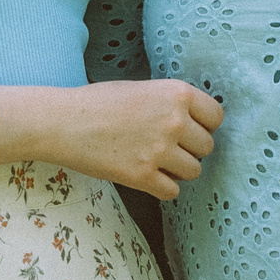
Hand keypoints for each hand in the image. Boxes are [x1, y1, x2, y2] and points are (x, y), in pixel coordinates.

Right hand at [0, 79, 221, 199]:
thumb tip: (198, 123)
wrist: (63, 122)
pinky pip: (173, 191)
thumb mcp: (143, 89)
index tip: (189, 130)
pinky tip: (146, 176)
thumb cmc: (99, 102)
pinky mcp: (143, 176)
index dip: (203, 125)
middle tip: (165, 147)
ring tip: (154, 161)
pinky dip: (162, 187)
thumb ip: (172, 104)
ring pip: (193, 171)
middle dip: (189, 149)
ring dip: (177, 170)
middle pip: (207, 147)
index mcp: (177, 93)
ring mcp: (159, 150)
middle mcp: (174, 121)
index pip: (216, 117)